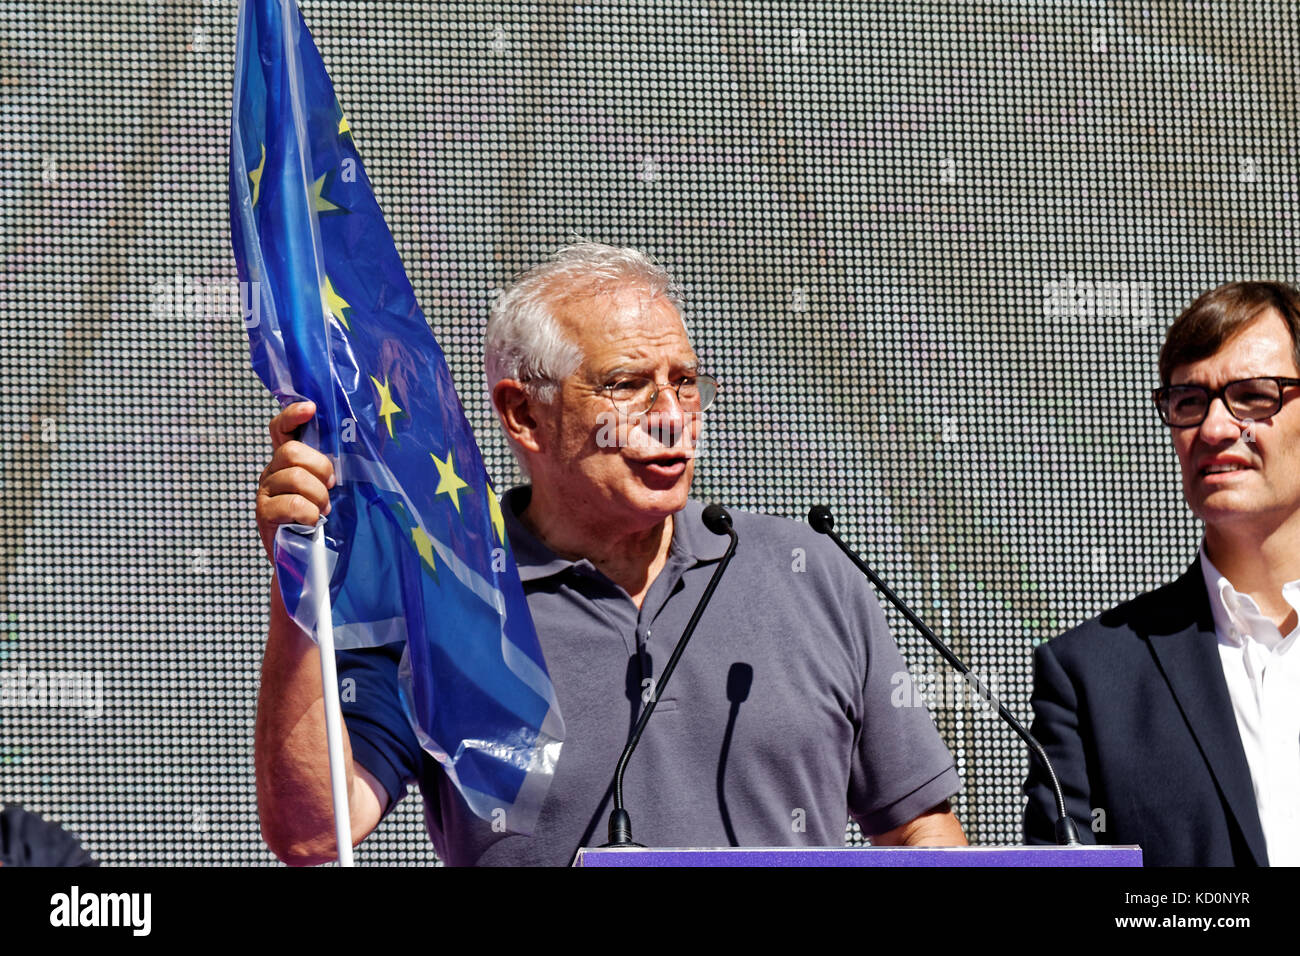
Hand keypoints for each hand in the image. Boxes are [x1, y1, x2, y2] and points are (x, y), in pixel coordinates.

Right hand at [255, 401, 335, 562]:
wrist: (308, 562)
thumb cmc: (324, 522)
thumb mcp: (330, 490)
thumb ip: (332, 468)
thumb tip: (361, 444)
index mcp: (288, 461)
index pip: (281, 429)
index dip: (292, 415)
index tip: (311, 409)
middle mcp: (272, 472)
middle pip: (292, 452)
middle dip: (319, 468)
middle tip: (330, 487)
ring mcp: (265, 492)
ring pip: (294, 477)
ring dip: (317, 495)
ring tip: (322, 509)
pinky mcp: (264, 514)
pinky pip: (291, 503)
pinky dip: (309, 513)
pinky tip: (312, 522)